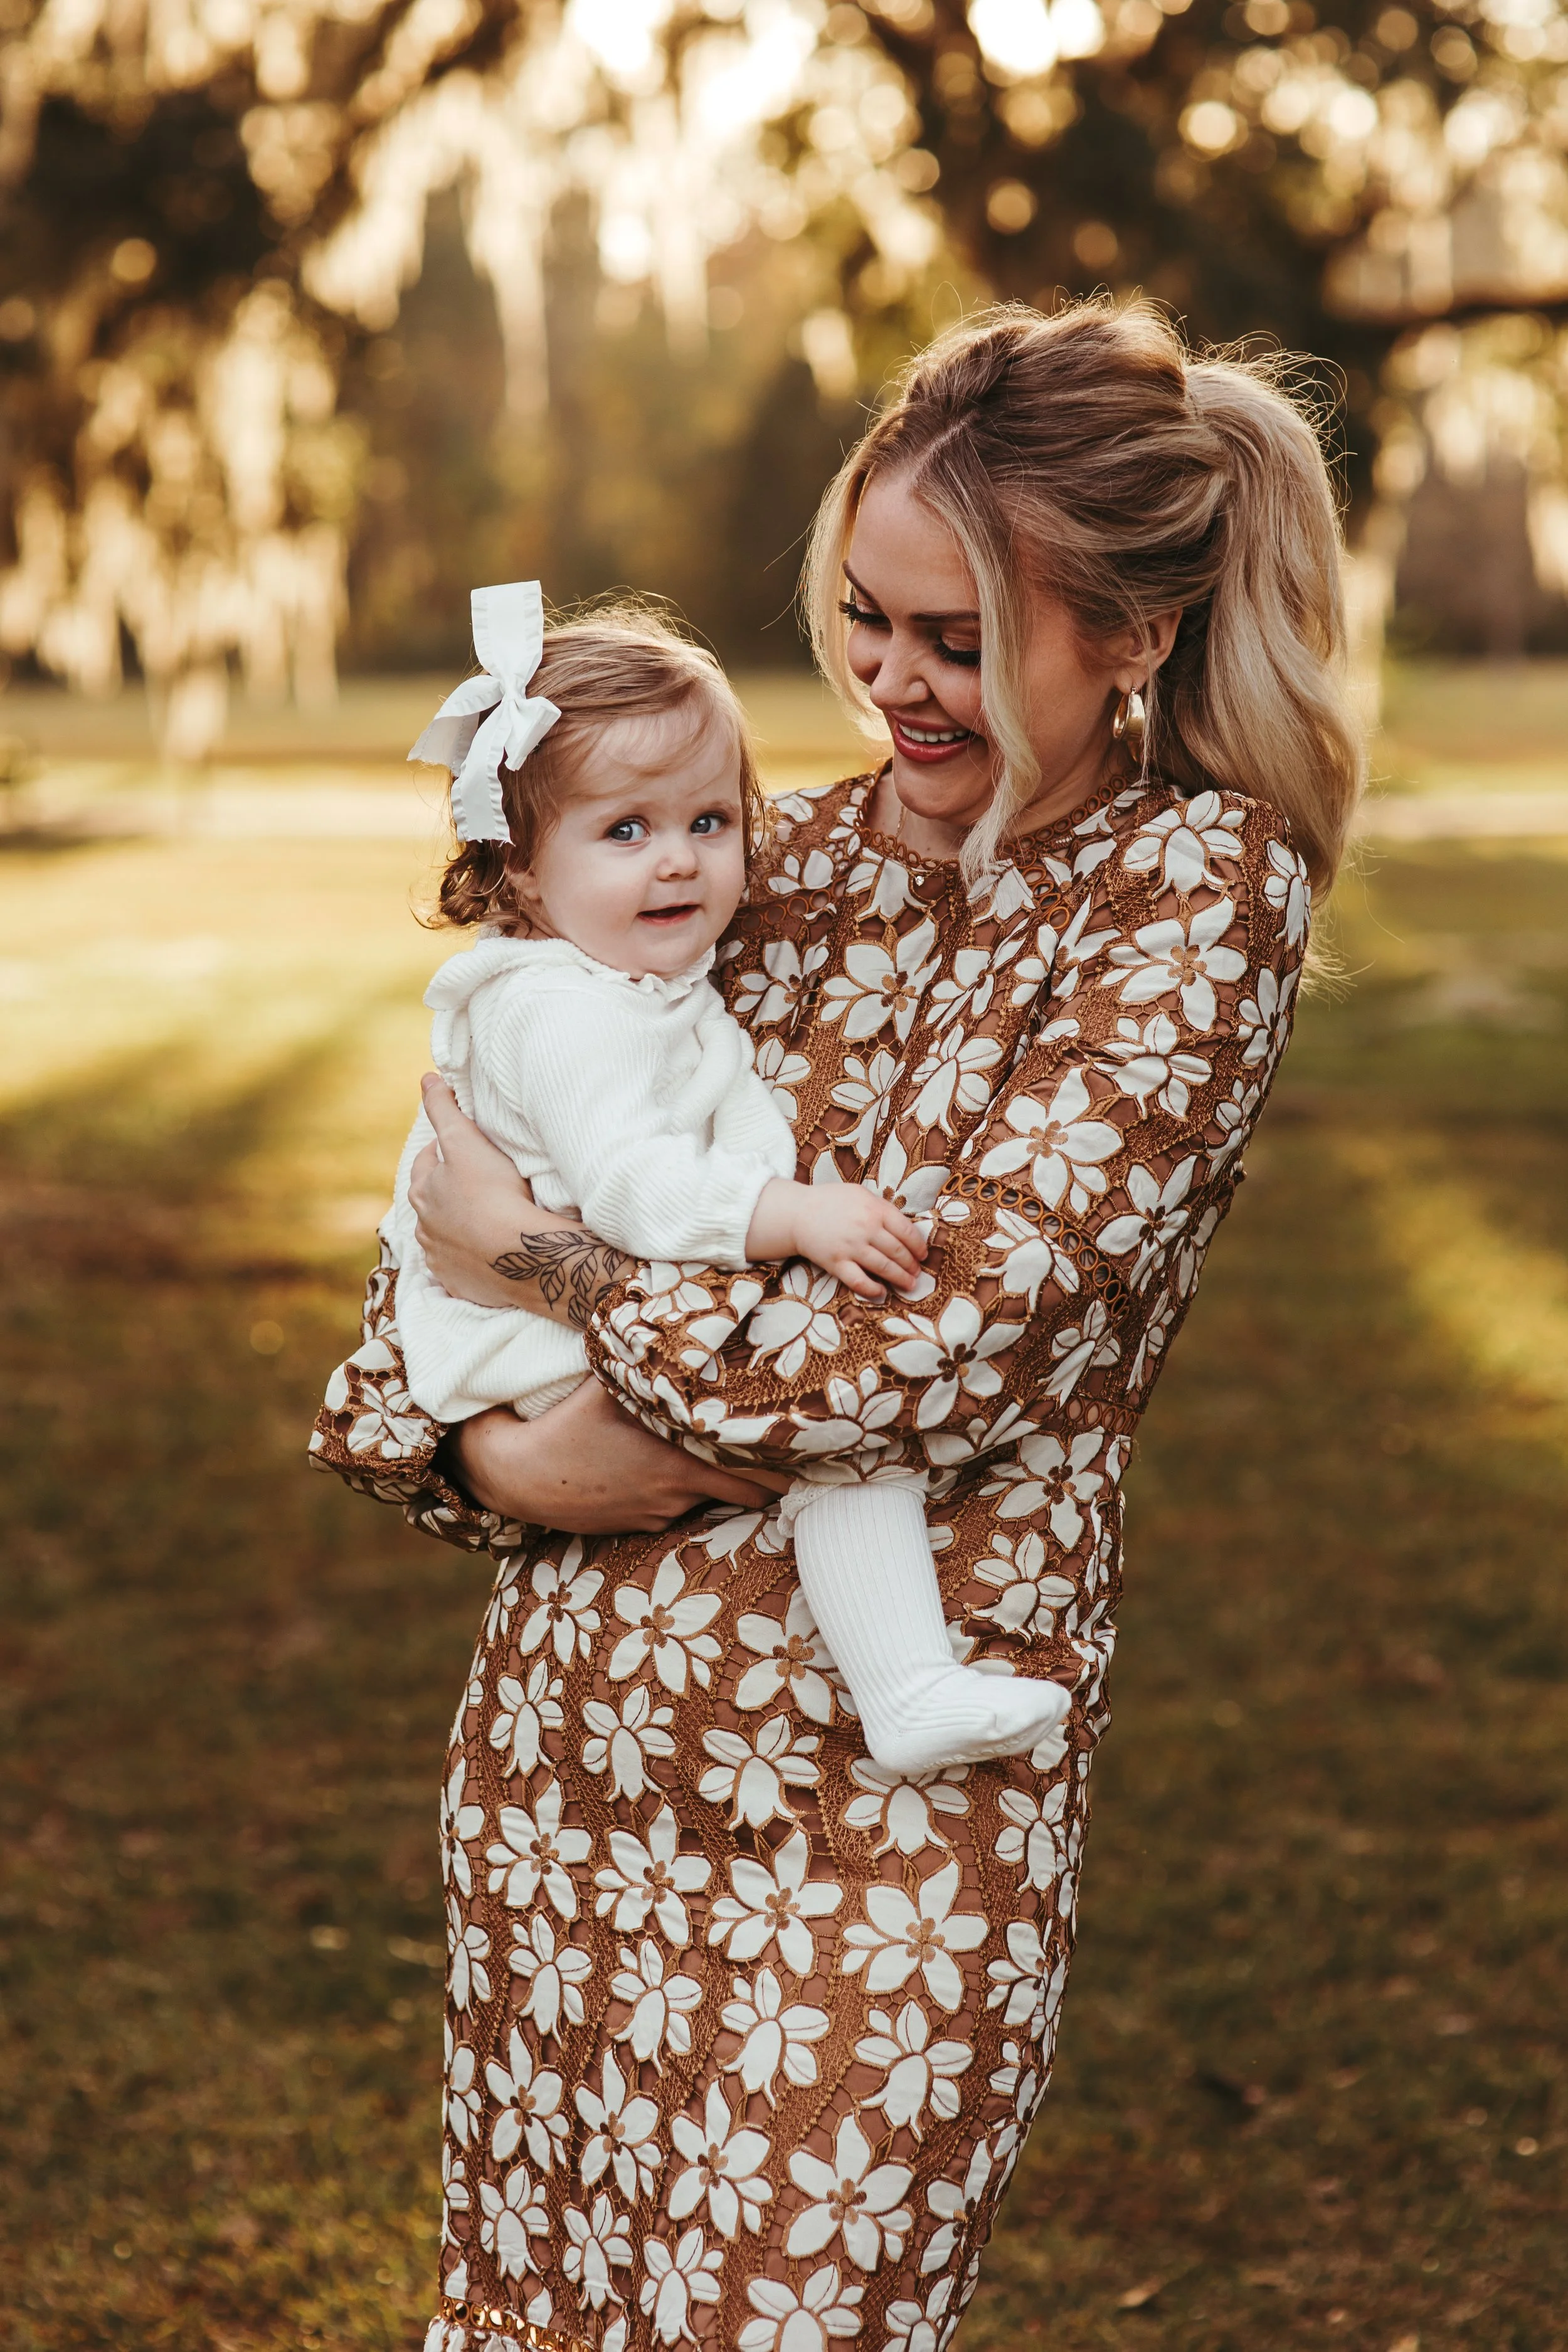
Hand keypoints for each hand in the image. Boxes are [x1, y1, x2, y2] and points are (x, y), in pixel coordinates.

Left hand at [412, 1075, 582, 1309]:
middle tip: (476, 1184)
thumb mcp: (466, 1141)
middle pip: (432, 1201)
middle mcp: (424, 1227)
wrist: (519, 1255)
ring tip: (485, 1220)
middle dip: (447, 1192)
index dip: (444, 1151)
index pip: (427, 1162)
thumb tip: (427, 1078)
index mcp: (423, 1191)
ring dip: (458, 1226)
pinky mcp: (461, 1284)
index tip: (463, 1148)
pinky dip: (470, 1259)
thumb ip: (444, 1109)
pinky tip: (488, 1254)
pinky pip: (460, 1268)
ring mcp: (441, 1259)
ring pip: (444, 1235)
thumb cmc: (493, 1193)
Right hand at [453, 1381, 789, 1533]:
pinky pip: (680, 1509)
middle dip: (770, 1477)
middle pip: (752, 1496)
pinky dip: (688, 1492)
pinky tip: (674, 1470)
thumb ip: (648, 1362)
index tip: (805, 1445)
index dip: (787, 1462)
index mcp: (680, 1457)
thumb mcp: (608, 1386)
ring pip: (713, 1500)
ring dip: (724, 1481)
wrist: (519, 1478)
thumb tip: (679, 1323)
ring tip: (734, 1455)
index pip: (757, 1473)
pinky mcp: (641, 1525)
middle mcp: (678, 1491)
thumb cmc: (565, 1424)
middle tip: (788, 1452)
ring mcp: (660, 1512)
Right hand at [747, 1178, 927, 1300]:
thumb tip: (904, 1227)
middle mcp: (866, 1229)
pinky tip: (881, 1292)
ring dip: (900, 1279)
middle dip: (911, 1265)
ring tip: (909, 1285)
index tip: (922, 1254)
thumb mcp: (860, 1194)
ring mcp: (851, 1247)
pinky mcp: (837, 1263)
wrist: (797, 1213)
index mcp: (875, 1209)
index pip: (907, 1232)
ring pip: (884, 1268)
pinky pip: (859, 1281)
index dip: (918, 1246)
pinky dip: (872, 1289)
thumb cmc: (831, 1201)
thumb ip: (882, 1208)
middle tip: (917, 1273)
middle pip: (898, 1252)